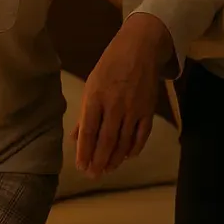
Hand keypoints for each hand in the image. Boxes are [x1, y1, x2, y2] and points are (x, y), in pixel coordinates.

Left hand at [70, 12, 172, 177]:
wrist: (140, 48)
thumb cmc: (110, 64)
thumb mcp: (92, 83)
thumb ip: (85, 113)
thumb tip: (75, 137)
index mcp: (96, 97)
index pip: (89, 132)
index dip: (84, 152)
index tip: (81, 166)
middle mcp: (114, 105)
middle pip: (106, 141)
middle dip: (99, 161)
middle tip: (93, 175)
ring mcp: (133, 109)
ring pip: (124, 142)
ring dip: (115, 159)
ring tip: (108, 170)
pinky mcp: (149, 110)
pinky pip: (141, 135)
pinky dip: (134, 148)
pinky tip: (127, 157)